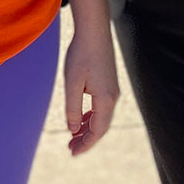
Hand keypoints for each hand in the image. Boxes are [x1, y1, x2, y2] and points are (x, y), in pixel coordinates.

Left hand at [62, 25, 120, 154]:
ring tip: (74, 136)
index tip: (73, 153)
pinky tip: (81, 119)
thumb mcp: (72, 83)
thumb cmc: (81, 55)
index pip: (97, 131)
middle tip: (71, 148)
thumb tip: (73, 129)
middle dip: (87, 139)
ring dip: (88, 128)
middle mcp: (113, 97)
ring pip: (102, 117)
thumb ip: (73, 108)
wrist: (94, 30)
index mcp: (105, 100)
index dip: (85, 144)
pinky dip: (91, 117)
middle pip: (101, 127)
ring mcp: (112, 90)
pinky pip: (102, 107)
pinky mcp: (109, 83)